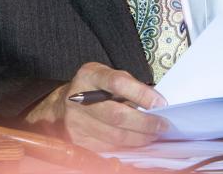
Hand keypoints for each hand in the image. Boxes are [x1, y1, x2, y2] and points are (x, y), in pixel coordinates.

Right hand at [25, 62, 167, 149]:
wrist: (59, 107)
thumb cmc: (90, 89)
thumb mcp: (105, 76)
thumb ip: (128, 85)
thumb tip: (155, 103)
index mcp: (89, 75)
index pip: (118, 83)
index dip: (141, 94)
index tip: (160, 103)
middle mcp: (79, 98)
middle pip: (117, 115)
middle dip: (144, 123)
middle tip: (162, 125)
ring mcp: (76, 122)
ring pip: (115, 136)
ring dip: (139, 138)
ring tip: (153, 135)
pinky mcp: (78, 140)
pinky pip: (108, 147)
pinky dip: (126, 146)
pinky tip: (136, 142)